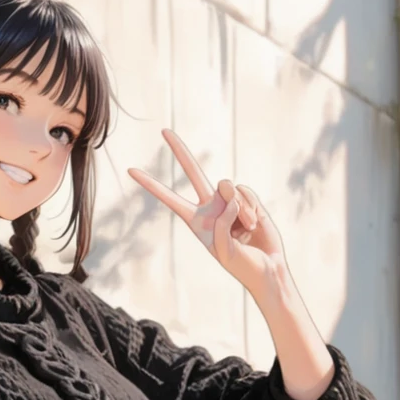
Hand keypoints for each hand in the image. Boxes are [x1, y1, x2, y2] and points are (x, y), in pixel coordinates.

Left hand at [129, 130, 282, 298]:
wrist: (269, 268)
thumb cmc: (243, 266)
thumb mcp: (225, 251)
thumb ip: (223, 222)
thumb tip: (230, 196)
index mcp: (198, 223)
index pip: (172, 200)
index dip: (152, 186)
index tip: (131, 170)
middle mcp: (211, 207)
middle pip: (194, 172)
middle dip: (180, 151)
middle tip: (164, 130)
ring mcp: (229, 201)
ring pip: (227, 186)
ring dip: (240, 209)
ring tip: (246, 229)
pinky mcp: (247, 199)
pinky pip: (244, 191)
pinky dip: (251, 208)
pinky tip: (255, 225)